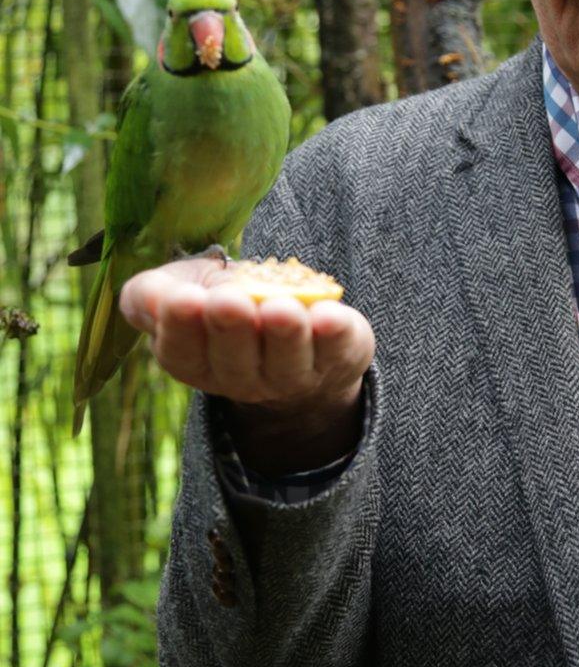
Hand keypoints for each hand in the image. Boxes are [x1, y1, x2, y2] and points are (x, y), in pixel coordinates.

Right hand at [120, 256, 374, 471]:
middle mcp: (242, 378)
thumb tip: (152, 298)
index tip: (183, 298)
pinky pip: (337, 350)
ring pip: (287, 362)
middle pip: (234, 362)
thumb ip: (152, 295)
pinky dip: (334, 333)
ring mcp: (294, 375)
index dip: (180, 328)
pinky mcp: (339, 358)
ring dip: (284, 335)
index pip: (180, 353)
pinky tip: (330, 315)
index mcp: (194, 361)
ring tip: (280, 309)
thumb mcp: (180, 288)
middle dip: (231, 329)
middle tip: (228, 301)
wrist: (292, 317)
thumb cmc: (225, 299)